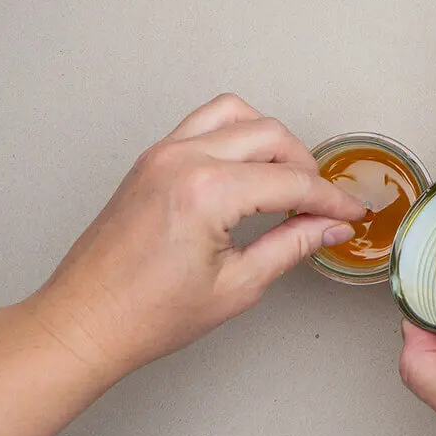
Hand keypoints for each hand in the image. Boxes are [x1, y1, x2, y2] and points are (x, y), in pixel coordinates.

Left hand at [29, 93, 364, 375]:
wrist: (84, 321)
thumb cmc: (148, 315)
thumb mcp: (238, 285)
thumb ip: (292, 245)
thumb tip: (330, 227)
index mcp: (206, 192)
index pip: (291, 181)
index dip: (331, 199)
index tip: (351, 213)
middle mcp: (183, 159)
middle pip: (271, 135)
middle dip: (307, 166)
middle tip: (322, 204)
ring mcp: (163, 152)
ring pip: (238, 113)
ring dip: (272, 140)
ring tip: (287, 179)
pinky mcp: (152, 157)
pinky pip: (205, 122)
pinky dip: (237, 134)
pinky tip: (248, 169)